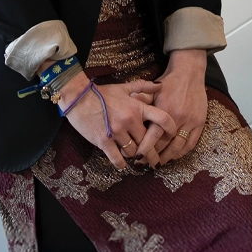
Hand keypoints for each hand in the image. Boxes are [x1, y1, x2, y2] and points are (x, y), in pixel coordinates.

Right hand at [57, 76, 175, 167]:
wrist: (78, 98)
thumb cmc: (102, 93)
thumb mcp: (124, 87)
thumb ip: (143, 87)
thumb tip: (160, 86)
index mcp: (137, 107)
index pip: (162, 118)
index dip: (171, 129)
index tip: (172, 137)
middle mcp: (130, 120)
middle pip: (148, 142)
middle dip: (152, 152)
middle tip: (155, 161)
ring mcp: (117, 132)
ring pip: (134, 151)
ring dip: (135, 155)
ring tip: (135, 158)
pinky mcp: (104, 141)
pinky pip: (117, 158)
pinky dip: (121, 164)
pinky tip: (122, 164)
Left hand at [146, 49, 208, 164]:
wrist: (190, 72)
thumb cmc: (169, 82)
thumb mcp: (154, 89)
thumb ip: (142, 99)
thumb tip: (128, 104)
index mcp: (165, 110)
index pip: (153, 136)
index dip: (145, 149)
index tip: (137, 157)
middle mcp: (178, 117)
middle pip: (165, 144)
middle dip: (154, 156)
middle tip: (145, 162)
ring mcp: (191, 121)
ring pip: (178, 146)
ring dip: (168, 157)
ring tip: (159, 163)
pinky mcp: (200, 122)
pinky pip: (191, 143)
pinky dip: (182, 152)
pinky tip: (174, 155)